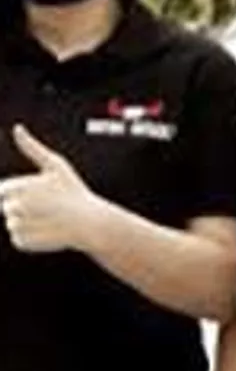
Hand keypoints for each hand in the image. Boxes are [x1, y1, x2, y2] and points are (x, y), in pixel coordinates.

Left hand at [0, 126, 106, 255]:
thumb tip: (17, 128)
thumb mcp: (56, 165)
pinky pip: (18, 239)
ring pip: (13, 224)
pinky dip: (31, 238)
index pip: (4, 191)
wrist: (92, 224)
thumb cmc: (75, 192)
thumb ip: (32, 147)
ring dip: (28, 224)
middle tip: (49, 210)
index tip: (41, 196)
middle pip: (8, 208)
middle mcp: (13, 207)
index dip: (22, 194)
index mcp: (15, 187)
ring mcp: (17, 225)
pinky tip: (48, 233)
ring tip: (50, 222)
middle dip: (25, 209)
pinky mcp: (22, 241)